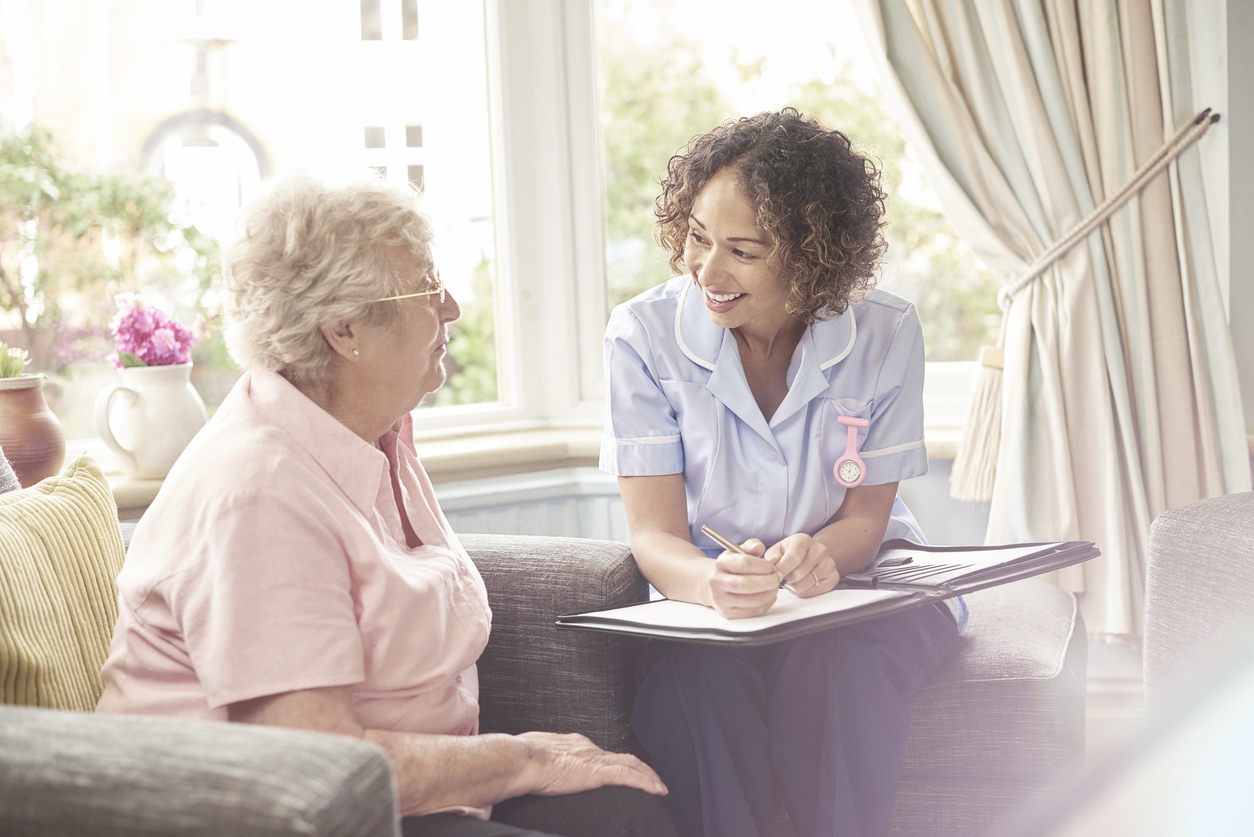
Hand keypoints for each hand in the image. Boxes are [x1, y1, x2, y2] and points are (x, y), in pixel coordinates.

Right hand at [516, 731, 666, 796]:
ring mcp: (594, 759)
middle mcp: (587, 748)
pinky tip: (656, 790)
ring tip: (659, 786)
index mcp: (573, 745)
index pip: (600, 753)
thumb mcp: (533, 757)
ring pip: (631, 764)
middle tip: (650, 778)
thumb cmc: (520, 760)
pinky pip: (628, 776)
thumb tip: (530, 773)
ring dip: (648, 775)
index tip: (620, 770)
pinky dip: (645, 782)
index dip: (613, 762)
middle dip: (638, 767)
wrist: (521, 760)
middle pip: (621, 756)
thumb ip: (540, 764)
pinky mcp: (597, 772)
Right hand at [704, 538, 780, 617]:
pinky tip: (769, 595)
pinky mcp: (728, 613)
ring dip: (770, 593)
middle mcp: (717, 582)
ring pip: (753, 600)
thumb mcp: (737, 551)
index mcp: (721, 564)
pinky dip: (767, 603)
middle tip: (777, 577)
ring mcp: (721, 600)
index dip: (763, 566)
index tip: (772, 567)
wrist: (711, 583)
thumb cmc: (730, 567)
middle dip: (769, 581)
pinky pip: (754, 611)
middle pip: (747, 585)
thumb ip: (751, 546)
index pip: (744, 564)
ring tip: (775, 586)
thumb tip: (759, 547)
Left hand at [765, 534, 839, 597]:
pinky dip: (805, 591)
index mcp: (804, 540)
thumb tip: (772, 561)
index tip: (775, 576)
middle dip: (787, 579)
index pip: (793, 557)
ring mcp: (829, 563)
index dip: (782, 569)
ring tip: (793, 580)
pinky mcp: (834, 577)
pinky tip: (803, 583)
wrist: (813, 554)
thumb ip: (772, 555)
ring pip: (806, 584)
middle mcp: (819, 550)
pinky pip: (815, 591)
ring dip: (795, 587)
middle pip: (798, 574)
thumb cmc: (793, 552)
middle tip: (784, 578)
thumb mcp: (779, 549)